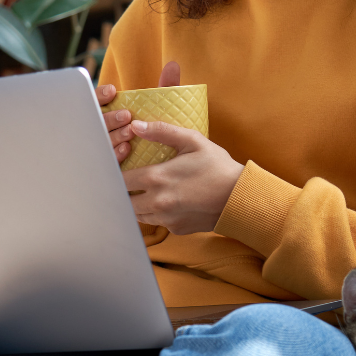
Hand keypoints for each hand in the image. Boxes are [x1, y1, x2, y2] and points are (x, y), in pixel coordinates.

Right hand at [96, 61, 180, 164]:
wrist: (168, 163)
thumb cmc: (161, 130)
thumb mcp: (162, 108)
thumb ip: (166, 87)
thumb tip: (173, 65)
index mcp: (110, 112)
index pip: (95, 101)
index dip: (99, 95)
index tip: (112, 91)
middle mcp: (104, 130)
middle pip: (97, 122)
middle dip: (110, 117)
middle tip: (126, 115)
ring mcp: (105, 149)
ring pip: (102, 141)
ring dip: (114, 135)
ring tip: (130, 132)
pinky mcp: (110, 167)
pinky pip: (106, 162)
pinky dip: (115, 154)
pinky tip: (126, 149)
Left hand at [123, 120, 244, 234]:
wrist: (240, 197)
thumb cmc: (218, 166)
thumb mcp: (193, 141)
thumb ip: (162, 131)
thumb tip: (136, 126)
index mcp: (156, 178)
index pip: (120, 180)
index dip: (116, 174)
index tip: (120, 168)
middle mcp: (157, 202)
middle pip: (124, 201)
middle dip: (124, 191)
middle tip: (131, 181)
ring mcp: (166, 219)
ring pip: (138, 214)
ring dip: (138, 204)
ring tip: (146, 191)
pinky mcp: (175, 229)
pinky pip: (157, 222)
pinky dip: (156, 214)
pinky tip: (167, 202)